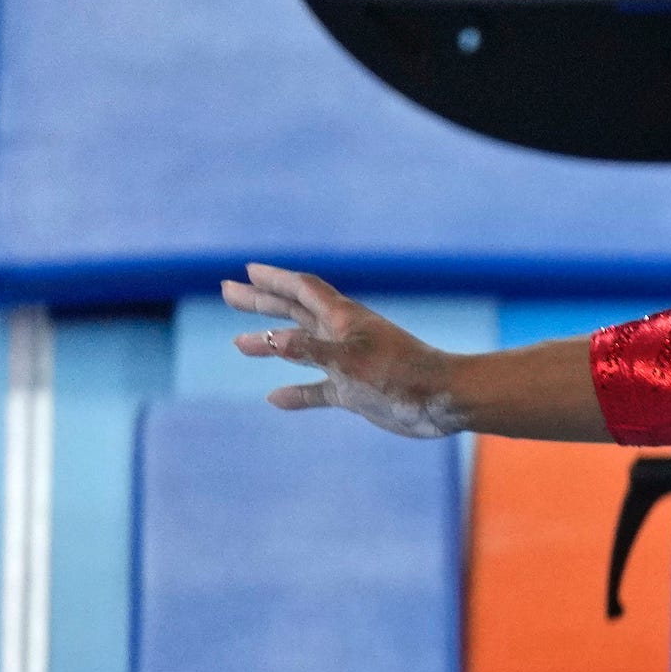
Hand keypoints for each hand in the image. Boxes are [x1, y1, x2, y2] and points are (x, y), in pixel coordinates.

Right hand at [222, 263, 462, 438]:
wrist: (443, 401)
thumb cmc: (401, 376)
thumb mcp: (352, 362)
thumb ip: (312, 351)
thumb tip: (271, 341)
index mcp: (344, 318)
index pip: (302, 290)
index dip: (274, 279)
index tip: (246, 271)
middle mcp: (344, 336)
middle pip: (295, 311)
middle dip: (262, 301)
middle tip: (227, 292)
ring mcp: (350, 363)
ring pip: (302, 348)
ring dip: (271, 345)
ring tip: (238, 344)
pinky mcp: (356, 390)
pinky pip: (318, 390)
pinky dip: (296, 392)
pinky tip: (275, 398)